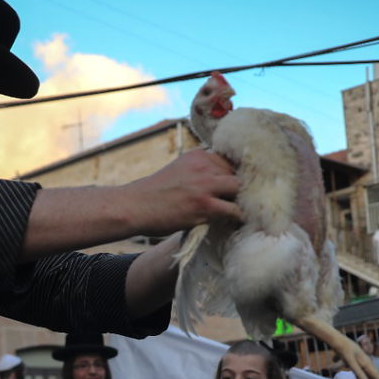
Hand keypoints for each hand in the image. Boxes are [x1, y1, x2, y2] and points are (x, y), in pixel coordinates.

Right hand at [126, 149, 241, 235]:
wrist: (134, 206)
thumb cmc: (155, 194)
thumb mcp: (179, 171)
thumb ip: (200, 173)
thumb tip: (223, 185)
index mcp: (199, 155)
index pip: (231, 161)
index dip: (237, 176)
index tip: (239, 188)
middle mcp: (204, 165)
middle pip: (240, 173)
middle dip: (244, 188)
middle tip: (244, 202)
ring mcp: (205, 184)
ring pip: (241, 190)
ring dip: (243, 202)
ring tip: (242, 213)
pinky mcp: (205, 205)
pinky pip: (235, 210)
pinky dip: (238, 217)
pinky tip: (235, 223)